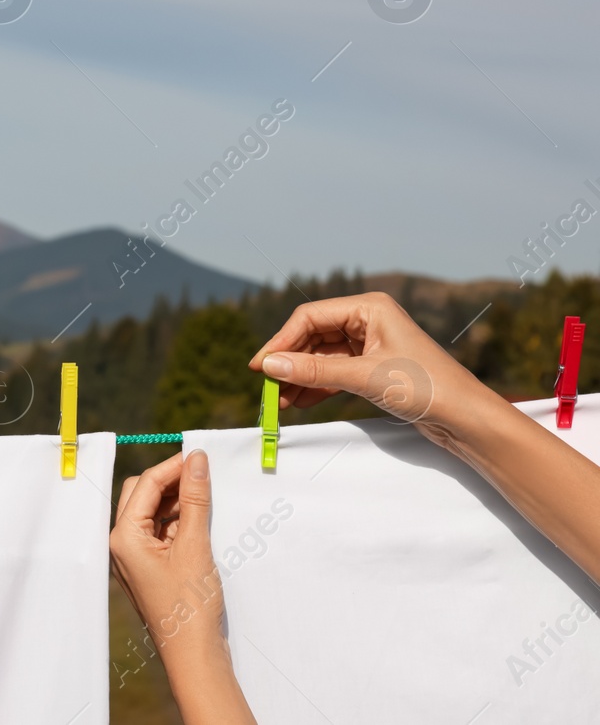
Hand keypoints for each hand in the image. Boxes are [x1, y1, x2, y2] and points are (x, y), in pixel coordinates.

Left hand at [111, 451, 255, 723]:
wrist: (193, 654)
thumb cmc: (190, 604)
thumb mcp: (195, 545)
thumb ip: (195, 499)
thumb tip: (196, 460)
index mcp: (123, 537)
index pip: (144, 486)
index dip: (172, 467)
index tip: (199, 455)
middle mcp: (121, 544)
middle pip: (141, 495)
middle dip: (170, 481)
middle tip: (202, 472)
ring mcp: (133, 557)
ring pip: (151, 513)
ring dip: (176, 500)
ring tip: (205, 494)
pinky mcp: (148, 567)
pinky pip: (159, 532)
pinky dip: (177, 521)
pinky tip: (200, 517)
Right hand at [251, 291, 599, 584]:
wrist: (467, 419)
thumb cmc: (425, 387)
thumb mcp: (364, 377)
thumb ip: (314, 371)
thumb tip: (267, 366)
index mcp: (369, 307)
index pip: (310, 316)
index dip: (281, 341)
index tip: (259, 367)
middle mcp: (368, 320)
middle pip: (312, 336)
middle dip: (289, 362)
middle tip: (267, 388)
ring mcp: (370, 345)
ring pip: (321, 356)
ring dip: (299, 377)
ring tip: (279, 401)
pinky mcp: (374, 368)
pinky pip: (334, 372)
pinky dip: (316, 386)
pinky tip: (299, 402)